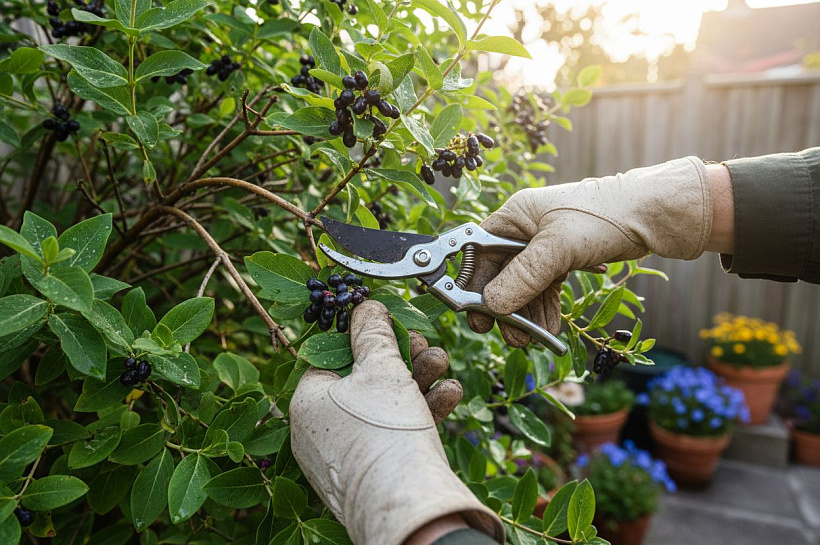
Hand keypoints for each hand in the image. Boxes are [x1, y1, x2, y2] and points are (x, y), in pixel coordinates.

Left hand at [290, 300, 503, 544]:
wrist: (411, 507)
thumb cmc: (385, 434)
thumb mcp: (382, 369)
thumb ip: (373, 333)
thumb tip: (366, 307)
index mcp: (308, 401)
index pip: (331, 356)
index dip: (364, 337)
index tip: (392, 325)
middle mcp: (320, 431)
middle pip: (363, 380)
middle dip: (402, 358)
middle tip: (425, 344)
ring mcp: (347, 456)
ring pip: (384, 407)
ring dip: (418, 381)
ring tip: (443, 365)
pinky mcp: (375, 473)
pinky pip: (394, 434)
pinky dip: (420, 413)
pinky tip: (449, 395)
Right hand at [467, 157, 713, 346]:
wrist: (652, 215)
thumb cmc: (604, 217)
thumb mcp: (559, 248)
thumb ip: (524, 276)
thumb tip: (492, 305)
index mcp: (513, 216)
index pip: (478, 253)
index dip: (473, 283)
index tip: (473, 313)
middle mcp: (523, 231)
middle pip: (500, 275)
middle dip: (505, 307)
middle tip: (511, 335)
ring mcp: (543, 247)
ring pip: (524, 287)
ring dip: (526, 314)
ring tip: (531, 340)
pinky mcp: (562, 260)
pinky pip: (544, 289)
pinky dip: (545, 309)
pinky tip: (549, 330)